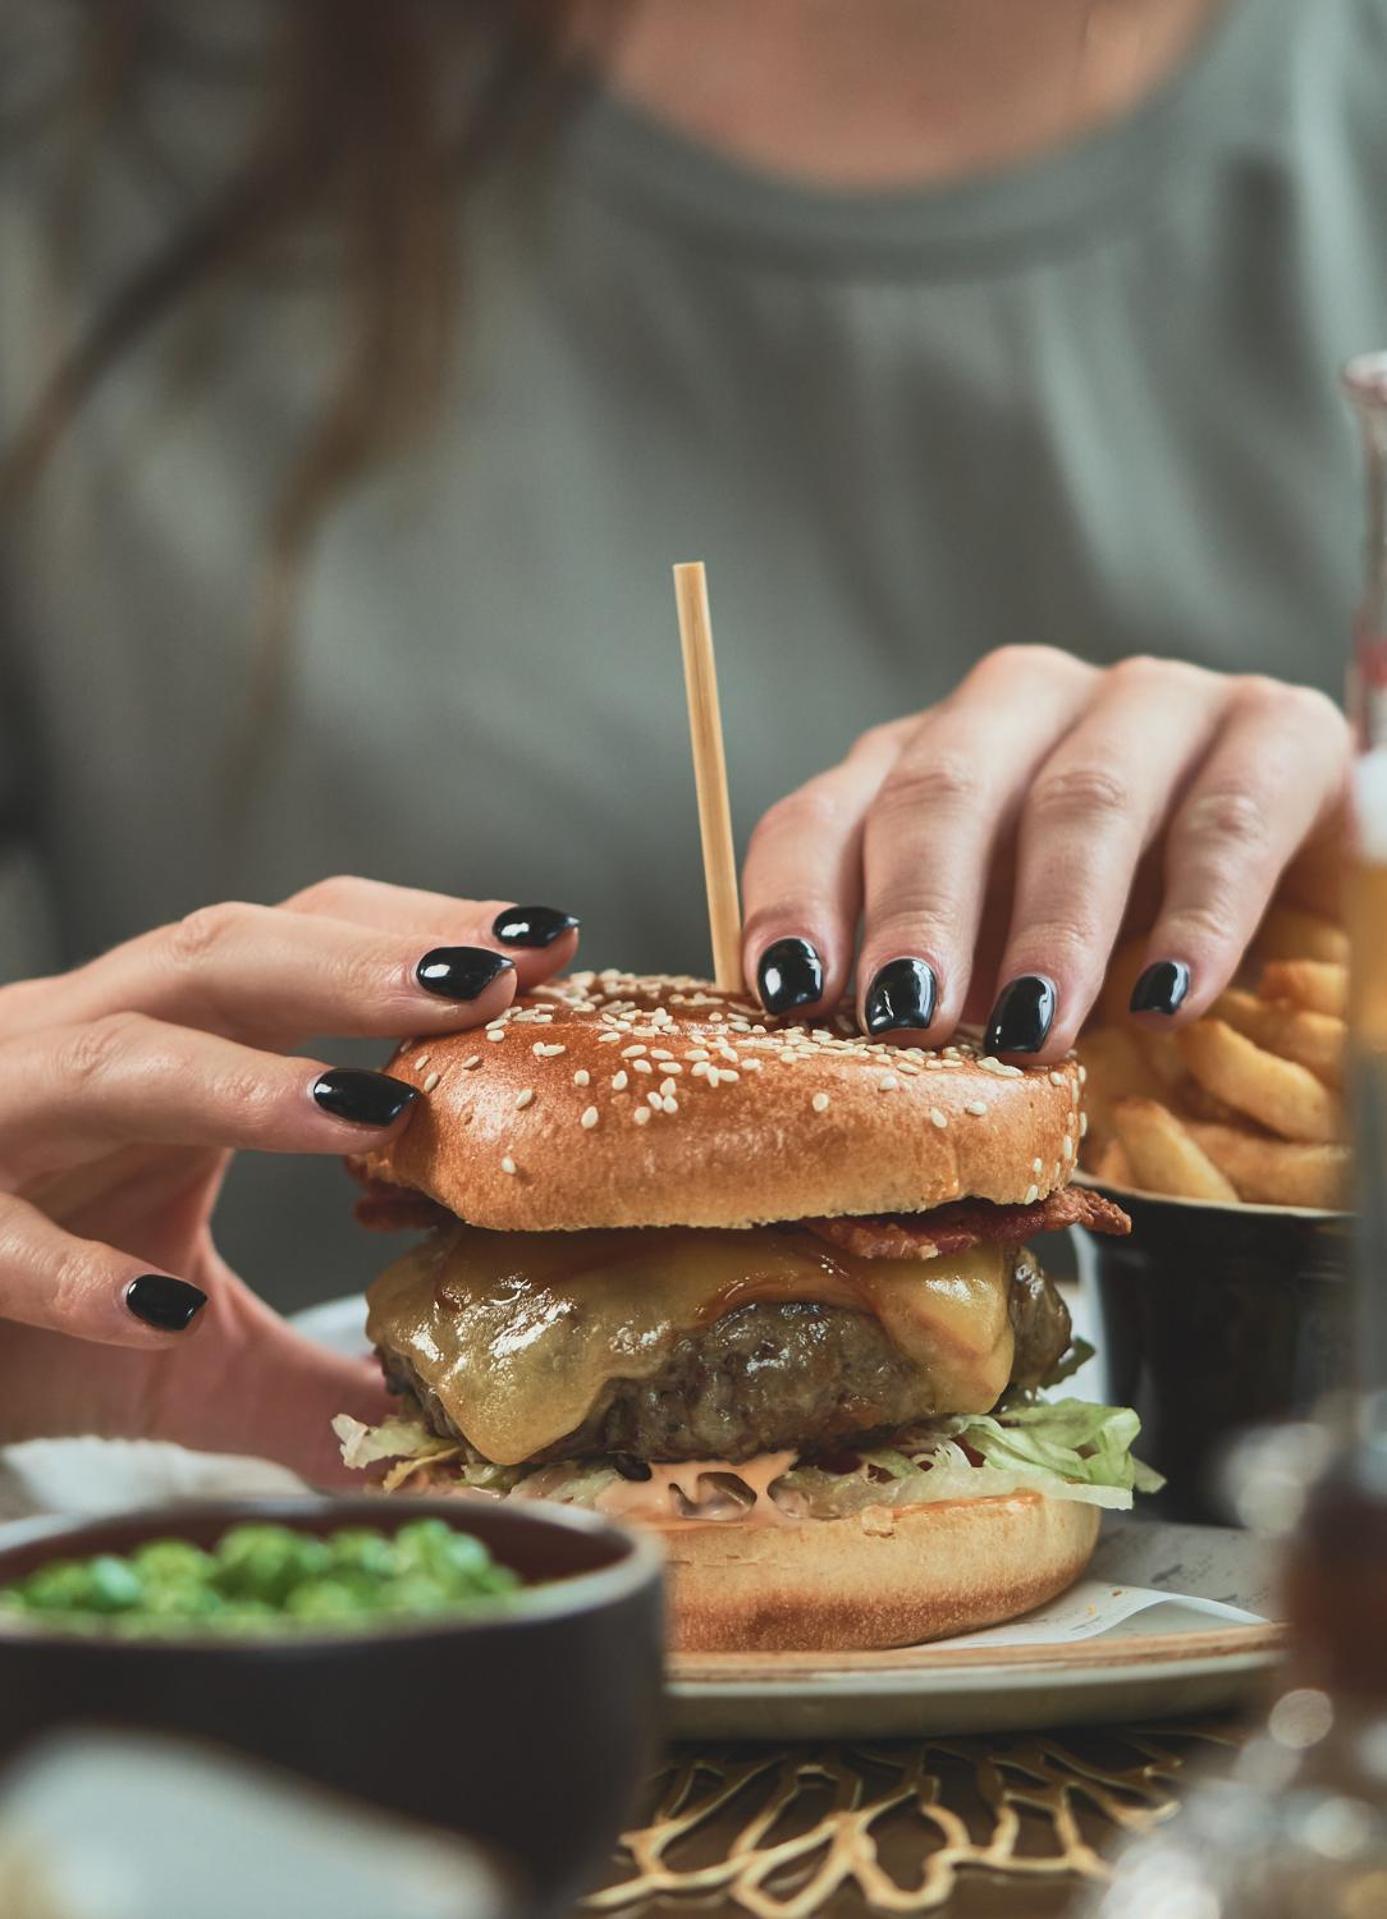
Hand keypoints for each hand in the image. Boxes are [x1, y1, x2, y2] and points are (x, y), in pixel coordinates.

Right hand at [0, 878, 578, 1480]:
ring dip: (240, 1082)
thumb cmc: (13, 1330)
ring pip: (108, 1059)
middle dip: (355, 964)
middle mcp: (68, 1058)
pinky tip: (161, 1312)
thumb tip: (450, 1437)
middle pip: (214, 961)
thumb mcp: (187, 1360)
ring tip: (373, 1108)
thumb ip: (312, 1385)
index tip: (544, 941)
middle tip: (492, 980)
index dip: (411, 931)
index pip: (290, 951)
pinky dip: (73, 1271)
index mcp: (150, 1060)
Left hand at [741, 649, 1348, 1060]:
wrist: (1301, 872)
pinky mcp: (1277, 732)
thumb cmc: (1118, 922)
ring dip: (1049, 926)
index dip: (800, 897)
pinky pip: (1226, 818)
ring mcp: (1152, 705)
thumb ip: (928, 982)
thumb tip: (843, 1076)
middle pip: (946, 791)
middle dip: (920, 914)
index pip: (832, 809)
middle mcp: (1025, 706)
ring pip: (1081, 800)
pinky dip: (1194, 918)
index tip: (791, 992)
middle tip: (909, 1022)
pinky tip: (1166, 1000)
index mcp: (929, 756)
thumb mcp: (1000, 949)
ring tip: (1029, 1032)